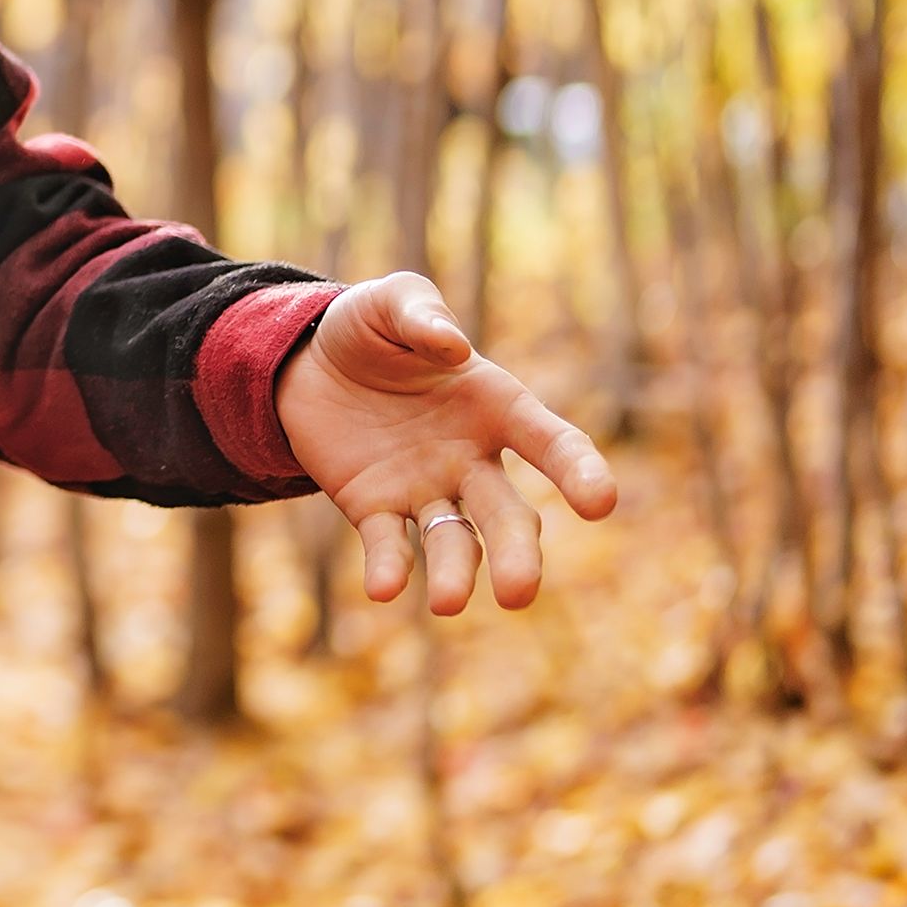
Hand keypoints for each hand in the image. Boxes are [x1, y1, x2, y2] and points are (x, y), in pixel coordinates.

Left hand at [274, 271, 618, 615]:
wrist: (306, 360)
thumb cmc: (371, 327)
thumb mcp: (392, 303)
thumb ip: (421, 316)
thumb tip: (453, 347)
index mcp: (496, 408)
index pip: (553, 444)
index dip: (579, 472)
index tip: (600, 502)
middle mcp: (472, 460)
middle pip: (507, 515)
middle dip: (518, 553)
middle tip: (519, 593)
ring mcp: (425, 489)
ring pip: (453, 541)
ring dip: (454, 574)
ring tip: (446, 604)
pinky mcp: (373, 507)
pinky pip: (388, 544)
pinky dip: (389, 568)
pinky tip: (383, 589)